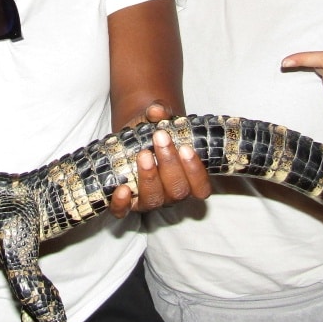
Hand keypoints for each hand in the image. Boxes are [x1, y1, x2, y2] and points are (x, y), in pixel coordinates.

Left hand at [108, 101, 210, 217]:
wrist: (129, 138)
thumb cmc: (152, 132)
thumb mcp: (157, 120)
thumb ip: (160, 113)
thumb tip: (157, 110)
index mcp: (187, 180)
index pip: (201, 188)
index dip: (196, 172)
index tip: (186, 147)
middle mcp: (170, 194)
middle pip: (177, 191)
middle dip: (170, 164)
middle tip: (160, 137)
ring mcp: (148, 200)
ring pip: (154, 200)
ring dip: (149, 178)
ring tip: (143, 154)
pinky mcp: (125, 202)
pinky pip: (123, 212)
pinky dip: (122, 204)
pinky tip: (121, 188)